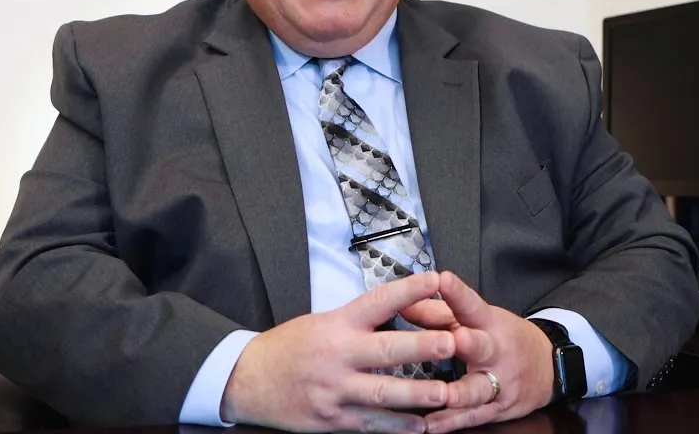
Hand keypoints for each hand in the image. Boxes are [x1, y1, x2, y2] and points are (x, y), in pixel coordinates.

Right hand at [220, 270, 454, 432]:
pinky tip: (419, 426)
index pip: (378, 301)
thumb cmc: (291, 347)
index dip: (409, 290)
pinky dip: (396, 426)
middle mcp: (337, 354)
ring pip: (382, 392)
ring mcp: (334, 389)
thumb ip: (360, 321)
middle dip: (421, 346)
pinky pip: (370, 424)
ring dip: (417, 394)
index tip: (437, 280)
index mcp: (337, 324)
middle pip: (386, 349)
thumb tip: (404, 309)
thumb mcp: (322, 322)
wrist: (247, 380)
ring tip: (445, 393)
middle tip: (452, 343)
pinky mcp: (330, 419)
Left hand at [423, 271, 556, 433]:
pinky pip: (473, 417)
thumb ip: (437, 312)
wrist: (549, 368)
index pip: (472, 305)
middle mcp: (496, 352)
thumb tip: (401, 302)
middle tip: (457, 339)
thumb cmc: (504, 338)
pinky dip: (452, 422)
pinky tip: (431, 425)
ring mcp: (499, 383)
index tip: (443, 279)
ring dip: (461, 393)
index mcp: (489, 324)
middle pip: (483, 347)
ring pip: (479, 389)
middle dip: (471, 344)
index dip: (458, 293)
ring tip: (442, 395)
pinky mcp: (498, 409)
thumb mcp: (478, 319)